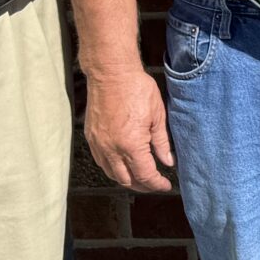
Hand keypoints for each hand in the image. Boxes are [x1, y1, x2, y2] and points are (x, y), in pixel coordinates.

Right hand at [85, 68, 175, 192]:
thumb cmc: (135, 88)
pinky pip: (100, 161)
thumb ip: (161, 142)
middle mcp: (111, 149)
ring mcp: (99, 144)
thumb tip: (168, 161)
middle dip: (143, 186)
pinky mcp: (91, 137)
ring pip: (111, 173)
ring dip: (126, 179)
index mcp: (131, 145)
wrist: (111, 73)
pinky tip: (121, 165)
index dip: (157, 184)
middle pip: (127, 180)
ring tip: (139, 178)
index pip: (145, 175)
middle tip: (154, 184)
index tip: (165, 185)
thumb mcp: (157, 115)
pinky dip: (112, 168)